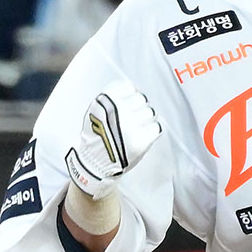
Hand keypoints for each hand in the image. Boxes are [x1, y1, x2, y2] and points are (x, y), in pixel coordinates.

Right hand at [65, 78, 159, 200]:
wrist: (95, 163)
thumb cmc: (97, 136)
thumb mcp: (95, 111)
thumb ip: (111, 98)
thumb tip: (135, 87)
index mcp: (105, 102)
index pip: (129, 88)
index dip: (131, 96)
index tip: (129, 104)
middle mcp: (117, 112)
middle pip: (142, 99)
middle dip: (139, 107)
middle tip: (134, 118)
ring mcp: (129, 126)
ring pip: (150, 112)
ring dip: (147, 119)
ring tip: (139, 127)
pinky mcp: (140, 141)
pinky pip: (156, 127)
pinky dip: (152, 130)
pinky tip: (143, 135)